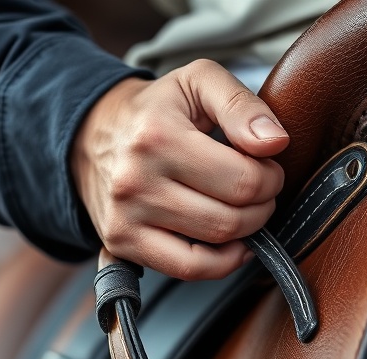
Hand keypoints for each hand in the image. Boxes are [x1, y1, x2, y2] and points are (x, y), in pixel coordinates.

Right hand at [71, 59, 287, 280]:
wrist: (91, 134)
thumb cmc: (155, 109)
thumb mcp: (198, 81)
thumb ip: (241, 104)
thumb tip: (275, 142)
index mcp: (157, 136)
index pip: (243, 180)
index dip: (271, 178)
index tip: (268, 167)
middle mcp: (136, 181)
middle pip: (231, 218)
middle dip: (262, 207)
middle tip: (261, 190)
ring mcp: (125, 217)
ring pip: (214, 246)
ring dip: (246, 234)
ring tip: (245, 210)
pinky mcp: (122, 243)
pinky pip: (187, 270)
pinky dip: (220, 264)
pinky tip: (230, 244)